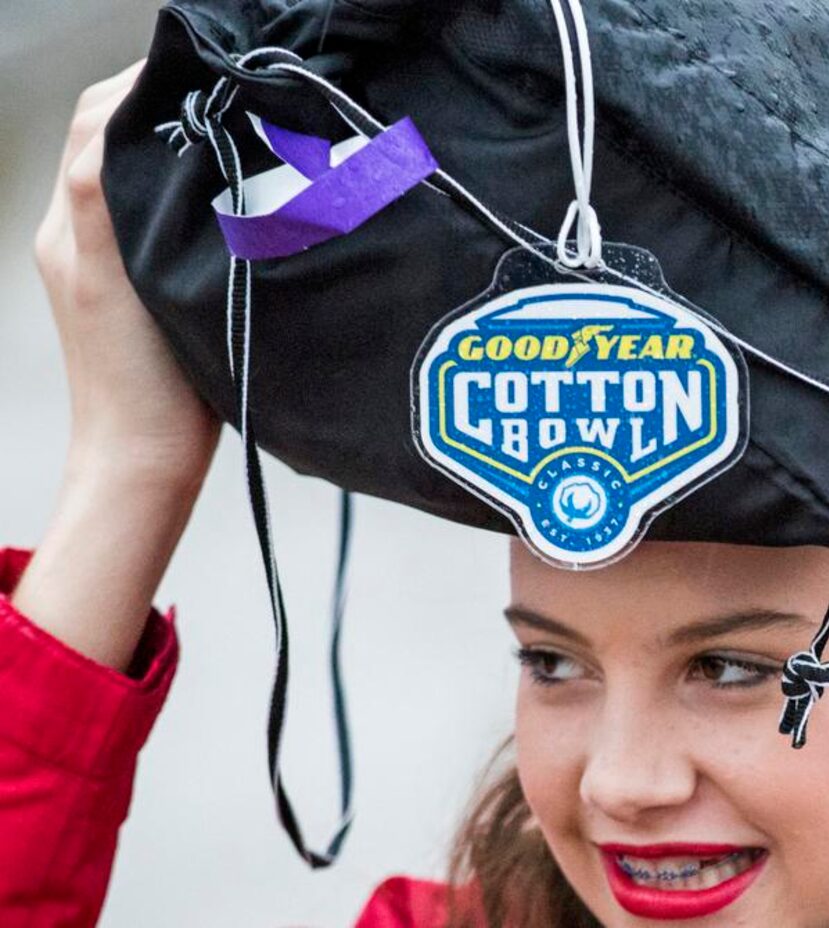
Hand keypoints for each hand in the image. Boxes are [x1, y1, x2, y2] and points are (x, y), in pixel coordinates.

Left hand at [34, 59, 221, 489]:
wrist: (146, 455)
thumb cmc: (140, 387)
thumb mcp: (113, 282)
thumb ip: (103, 199)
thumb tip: (119, 122)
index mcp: (70, 227)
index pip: (96, 123)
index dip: (137, 85)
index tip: (195, 68)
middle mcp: (80, 235)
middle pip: (109, 138)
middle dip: (153, 102)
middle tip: (216, 89)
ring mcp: (109, 262)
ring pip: (132, 172)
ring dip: (167, 138)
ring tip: (221, 124)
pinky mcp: (139, 287)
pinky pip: (151, 213)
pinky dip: (177, 182)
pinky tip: (215, 186)